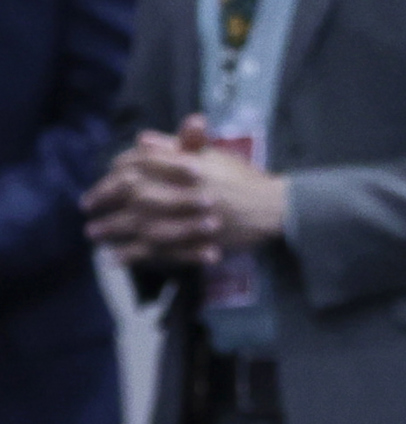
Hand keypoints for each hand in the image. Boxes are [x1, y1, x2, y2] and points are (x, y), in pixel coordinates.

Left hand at [83, 115, 285, 265]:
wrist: (273, 208)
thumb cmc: (244, 180)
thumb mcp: (214, 155)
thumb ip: (179, 146)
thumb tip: (143, 139)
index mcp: (185, 163)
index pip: (140, 161)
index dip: (117, 170)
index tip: (106, 177)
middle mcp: (182, 188)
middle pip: (132, 192)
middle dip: (105, 199)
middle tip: (86, 207)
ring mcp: (187, 217)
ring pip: (140, 223)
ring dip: (113, 229)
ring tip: (94, 234)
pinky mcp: (194, 242)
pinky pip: (158, 250)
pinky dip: (135, 255)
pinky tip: (118, 258)